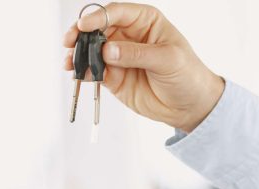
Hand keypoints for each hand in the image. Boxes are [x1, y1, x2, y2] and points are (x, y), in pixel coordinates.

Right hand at [63, 2, 224, 131]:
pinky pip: (95, 71)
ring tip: (69, 62)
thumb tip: (108, 50)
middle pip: (98, 29)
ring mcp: (119, 57)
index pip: (116, 13)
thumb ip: (137, 54)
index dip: (98, 17)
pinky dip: (85, 72)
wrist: (189, 106)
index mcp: (145, 21)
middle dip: (82, 35)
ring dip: (79, 55)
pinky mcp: (114, 77)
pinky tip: (79, 74)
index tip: (84, 26)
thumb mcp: (167, 60)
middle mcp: (129, 36)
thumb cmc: (187, 75)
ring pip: (92, 51)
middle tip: (70, 42)